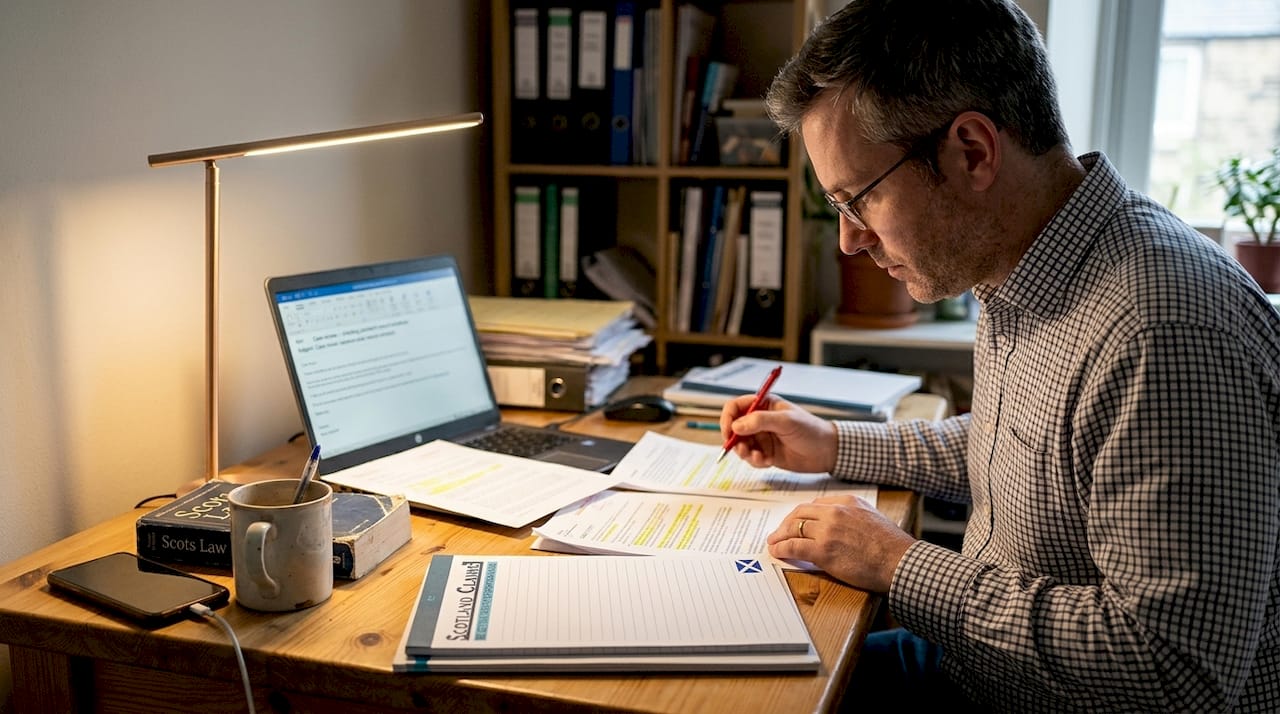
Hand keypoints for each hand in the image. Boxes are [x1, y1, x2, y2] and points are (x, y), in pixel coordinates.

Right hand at [719, 394, 837, 472]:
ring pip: (741, 444)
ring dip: (744, 452)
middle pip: (734, 427)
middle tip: (740, 448)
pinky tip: (766, 461)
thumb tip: (737, 425)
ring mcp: (762, 437)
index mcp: (764, 405)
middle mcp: (760, 420)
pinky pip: (751, 457)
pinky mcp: (766, 453)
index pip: (736, 406)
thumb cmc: (811, 430)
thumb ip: (760, 421)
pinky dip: (754, 461)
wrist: (827, 452)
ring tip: (756, 456)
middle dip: (734, 439)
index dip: (728, 418)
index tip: (729, 431)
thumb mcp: (786, 421)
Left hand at [766, 496, 915, 592]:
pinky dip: (781, 548)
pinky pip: (793, 546)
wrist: (900, 562)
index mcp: (847, 502)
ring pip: (794, 528)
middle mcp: (835, 512)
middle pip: (800, 513)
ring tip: (773, 542)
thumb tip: (837, 527)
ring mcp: (827, 530)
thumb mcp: (872, 518)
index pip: (816, 504)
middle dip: (786, 523)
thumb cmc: (892, 546)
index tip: (795, 521)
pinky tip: (776, 552)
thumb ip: (853, 516)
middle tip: (779, 532)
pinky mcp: (823, 550)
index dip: (802, 514)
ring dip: (780, 536)